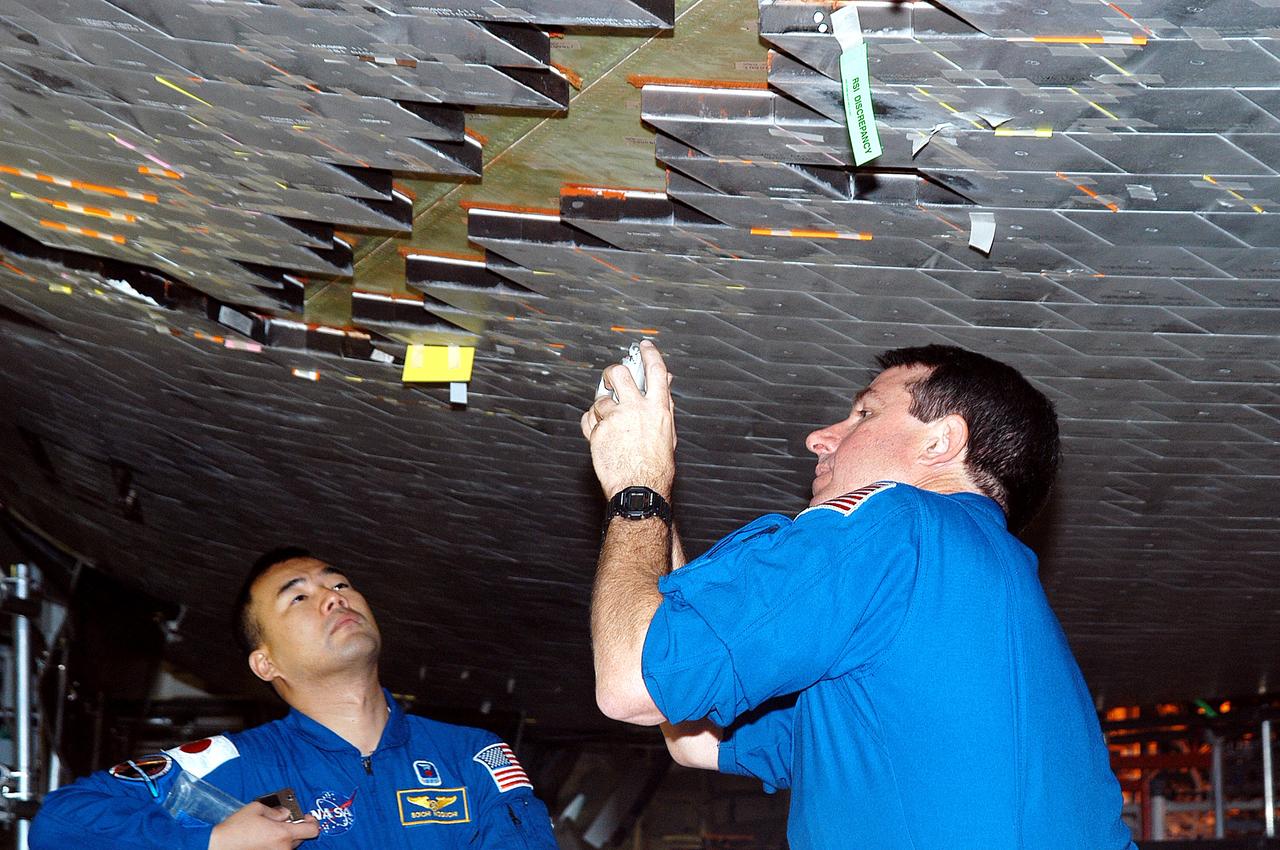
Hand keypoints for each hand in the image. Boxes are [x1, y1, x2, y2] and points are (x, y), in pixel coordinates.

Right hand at [209, 802, 319, 849]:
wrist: (218, 846)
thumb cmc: (235, 829)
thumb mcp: (256, 809)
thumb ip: (276, 810)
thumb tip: (285, 813)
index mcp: (283, 834)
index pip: (312, 830)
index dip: (312, 822)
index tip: (306, 817)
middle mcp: (282, 848)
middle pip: (300, 838)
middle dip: (294, 828)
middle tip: (281, 821)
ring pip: (288, 846)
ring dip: (283, 838)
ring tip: (268, 831)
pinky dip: (274, 845)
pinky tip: (263, 839)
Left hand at [581, 340, 676, 498]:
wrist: (639, 488)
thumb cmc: (656, 467)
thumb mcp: (668, 433)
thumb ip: (664, 405)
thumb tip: (665, 383)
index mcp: (658, 408)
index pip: (656, 370)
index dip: (649, 354)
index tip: (644, 347)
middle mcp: (636, 409)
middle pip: (619, 373)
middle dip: (612, 372)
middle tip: (610, 380)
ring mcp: (615, 419)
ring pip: (600, 400)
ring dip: (602, 410)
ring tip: (610, 426)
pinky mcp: (598, 432)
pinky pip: (588, 419)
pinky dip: (591, 424)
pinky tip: (600, 433)